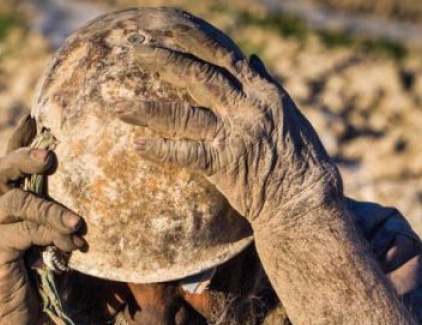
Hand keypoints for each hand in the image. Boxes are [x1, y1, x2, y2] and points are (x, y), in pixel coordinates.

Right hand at [0, 115, 85, 324]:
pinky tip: (73, 248)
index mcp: (0, 204)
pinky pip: (27, 232)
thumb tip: (84, 204)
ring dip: (52, 210)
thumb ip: (53, 219)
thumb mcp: (45, 241)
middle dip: (25, 157)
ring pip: (19, 203)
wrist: (8, 318)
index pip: (6, 164)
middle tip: (50, 155)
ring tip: (77, 224)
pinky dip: (54, 237)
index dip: (19, 140)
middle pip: (0, 171)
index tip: (34, 118)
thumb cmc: (33, 278)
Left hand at [115, 27, 341, 229]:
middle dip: (161, 60)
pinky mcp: (225, 165)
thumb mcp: (288, 113)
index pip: (221, 55)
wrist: (305, 199)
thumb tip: (252, 58)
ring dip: (146, 108)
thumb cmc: (300, 159)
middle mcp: (246, 106)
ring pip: (182, 113)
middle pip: (195, 73)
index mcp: (261, 90)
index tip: (167, 27)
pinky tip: (136, 146)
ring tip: (116, 105)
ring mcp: (234, 134)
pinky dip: (159, 149)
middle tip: (132, 52)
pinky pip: (185, 154)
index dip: (191, 39)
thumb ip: (265, 84)